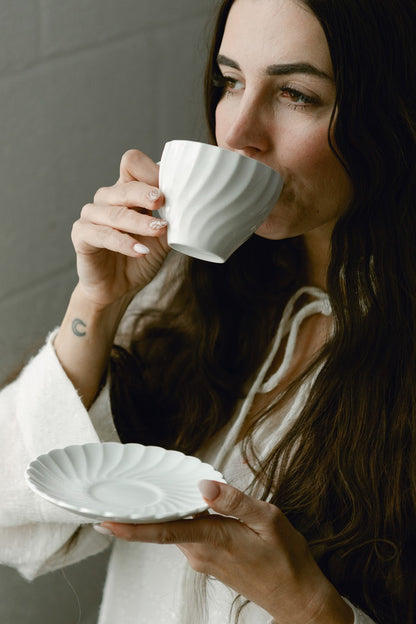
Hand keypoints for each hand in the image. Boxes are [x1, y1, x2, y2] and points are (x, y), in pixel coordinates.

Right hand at [71, 149, 169, 307]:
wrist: (117, 288)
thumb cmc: (140, 258)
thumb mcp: (163, 239)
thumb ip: (174, 221)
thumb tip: (194, 208)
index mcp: (126, 192)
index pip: (132, 164)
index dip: (150, 170)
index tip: (171, 186)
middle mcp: (107, 199)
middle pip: (125, 186)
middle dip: (145, 193)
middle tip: (162, 201)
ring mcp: (91, 215)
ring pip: (115, 212)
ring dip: (139, 221)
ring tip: (159, 230)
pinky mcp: (81, 235)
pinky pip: (102, 235)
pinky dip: (123, 243)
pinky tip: (140, 251)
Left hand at [99, 481, 352, 623]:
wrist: (297, 597)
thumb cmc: (287, 559)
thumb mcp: (269, 520)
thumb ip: (235, 502)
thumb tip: (205, 485)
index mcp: (213, 539)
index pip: (164, 530)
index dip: (132, 527)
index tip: (106, 522)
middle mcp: (201, 552)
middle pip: (165, 526)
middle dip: (145, 511)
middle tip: (127, 489)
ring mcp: (204, 560)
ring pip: (177, 529)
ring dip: (168, 513)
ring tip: (164, 489)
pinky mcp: (209, 562)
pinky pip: (188, 535)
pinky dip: (184, 520)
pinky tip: (194, 505)